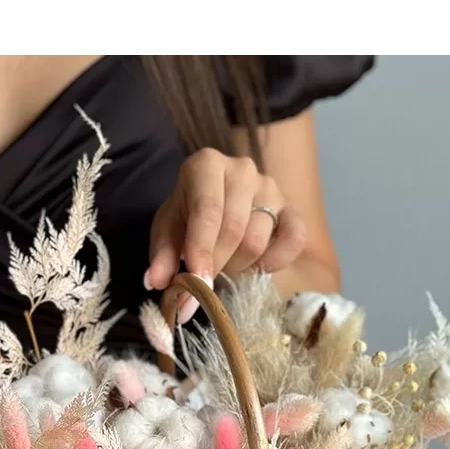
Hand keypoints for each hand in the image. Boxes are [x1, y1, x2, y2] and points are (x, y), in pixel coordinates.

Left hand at [146, 149, 308, 321]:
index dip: (202, 250)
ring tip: (225, 262)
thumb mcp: (168, 233)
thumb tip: (156, 281)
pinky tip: (255, 264)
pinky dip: (274, 262)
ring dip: (239, 265)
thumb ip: (162, 257)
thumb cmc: (188, 217)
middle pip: (234, 229)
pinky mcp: (291, 208)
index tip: (197, 283)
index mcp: (206, 165)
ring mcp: (271, 187)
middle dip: (217, 263)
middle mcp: (242, 169)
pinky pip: (294, 239)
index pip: (208, 211)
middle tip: (205, 278)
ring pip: (258, 240)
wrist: (217, 206)